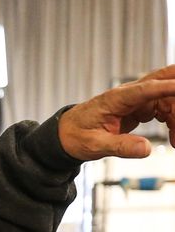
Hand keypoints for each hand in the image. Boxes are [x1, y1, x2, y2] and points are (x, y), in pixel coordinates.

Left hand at [59, 65, 174, 160]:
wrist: (67, 134)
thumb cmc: (76, 136)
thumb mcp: (95, 146)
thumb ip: (121, 147)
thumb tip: (146, 150)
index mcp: (116, 98)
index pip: (147, 88)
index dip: (168, 87)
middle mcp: (130, 94)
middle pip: (164, 81)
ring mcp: (138, 99)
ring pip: (168, 97)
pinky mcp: (141, 107)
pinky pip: (165, 108)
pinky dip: (173, 121)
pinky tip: (173, 137)